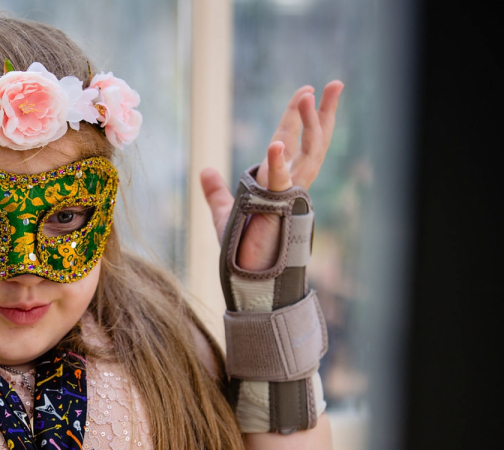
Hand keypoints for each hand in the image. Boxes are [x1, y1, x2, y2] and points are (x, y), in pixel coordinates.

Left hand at [201, 81, 343, 270]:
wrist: (246, 276)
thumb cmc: (241, 249)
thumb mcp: (226, 212)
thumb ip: (217, 191)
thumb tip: (205, 171)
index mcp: (280, 182)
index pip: (296, 142)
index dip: (301, 117)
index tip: (307, 91)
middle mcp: (291, 185)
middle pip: (313, 142)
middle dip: (324, 112)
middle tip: (335, 83)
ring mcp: (287, 195)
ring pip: (306, 153)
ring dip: (308, 124)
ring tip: (307, 95)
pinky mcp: (275, 207)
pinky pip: (278, 181)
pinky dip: (277, 163)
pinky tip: (275, 143)